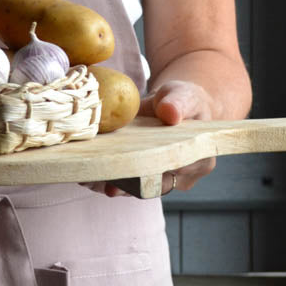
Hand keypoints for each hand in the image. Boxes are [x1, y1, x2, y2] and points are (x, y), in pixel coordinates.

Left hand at [82, 79, 216, 197]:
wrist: (171, 106)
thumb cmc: (182, 100)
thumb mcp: (183, 95)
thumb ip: (178, 103)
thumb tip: (170, 113)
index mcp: (199, 159)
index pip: (175, 171)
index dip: (152, 172)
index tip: (129, 170)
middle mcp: (181, 177)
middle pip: (152, 186)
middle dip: (125, 184)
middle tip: (99, 180)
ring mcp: (160, 180)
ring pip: (135, 189)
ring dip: (110, 184)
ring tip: (87, 178)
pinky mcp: (142, 179)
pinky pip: (124, 184)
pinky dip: (105, 179)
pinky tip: (87, 175)